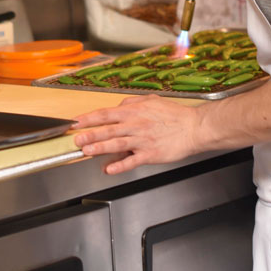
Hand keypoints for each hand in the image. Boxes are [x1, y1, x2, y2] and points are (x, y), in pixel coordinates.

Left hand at [73, 95, 202, 174]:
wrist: (194, 128)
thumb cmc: (174, 115)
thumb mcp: (151, 101)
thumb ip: (132, 103)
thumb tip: (118, 106)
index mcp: (134, 111)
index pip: (106, 114)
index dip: (89, 118)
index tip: (76, 122)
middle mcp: (136, 125)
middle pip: (108, 129)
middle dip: (90, 134)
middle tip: (76, 139)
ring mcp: (142, 140)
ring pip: (116, 144)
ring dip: (100, 148)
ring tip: (86, 151)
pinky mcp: (150, 154)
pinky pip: (132, 160)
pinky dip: (120, 165)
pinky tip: (109, 169)